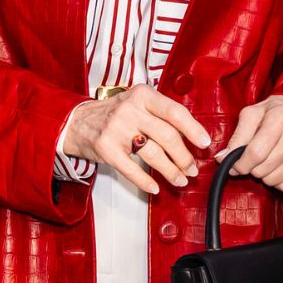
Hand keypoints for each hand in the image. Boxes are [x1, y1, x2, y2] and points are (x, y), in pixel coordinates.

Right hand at [63, 84, 210, 194]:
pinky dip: (145, 181)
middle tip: (192, 168)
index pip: (174, 112)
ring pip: (153, 154)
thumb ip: (161, 113)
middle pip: (167, 136)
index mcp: (143, 95)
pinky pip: (131, 169)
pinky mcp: (106, 148)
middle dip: (184, 157)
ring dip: (171, 171)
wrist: (78, 122)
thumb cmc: (115, 113)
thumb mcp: (138, 102)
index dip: (193, 129)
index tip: (204, 143)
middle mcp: (130, 110)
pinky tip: (155, 187)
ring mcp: (117, 129)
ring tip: (180, 179)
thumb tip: (192, 134)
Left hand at [218, 96, 282, 192]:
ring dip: (264, 173)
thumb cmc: (276, 112)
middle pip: (262, 169)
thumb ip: (236, 136)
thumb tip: (223, 158)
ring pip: (272, 181)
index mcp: (281, 118)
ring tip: (270, 157)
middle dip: (251, 167)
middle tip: (255, 155)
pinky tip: (281, 164)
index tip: (235, 164)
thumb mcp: (252, 114)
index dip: (239, 163)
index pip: (254, 153)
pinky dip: (278, 180)